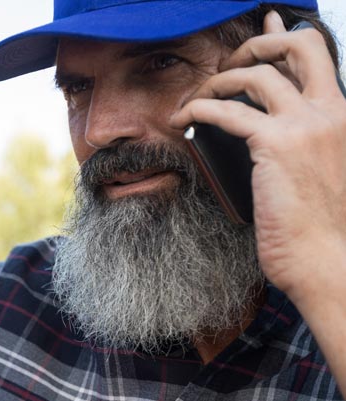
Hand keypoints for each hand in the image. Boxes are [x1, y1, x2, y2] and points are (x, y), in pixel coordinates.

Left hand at [170, 11, 345, 307]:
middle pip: (297, 47)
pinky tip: (184, 117)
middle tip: (228, 64)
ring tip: (197, 97)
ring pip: (256, 75)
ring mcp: (306, 125)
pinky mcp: (277, 144)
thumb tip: (264, 137)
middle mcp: (330, 112)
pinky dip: (200, 108)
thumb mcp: (318, 174)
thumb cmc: (318, 229)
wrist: (325, 259)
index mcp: (342, 117)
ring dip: (218, 80)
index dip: (288, 38)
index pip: (318, 58)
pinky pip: (228, 111)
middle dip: (257, 45)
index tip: (268, 28)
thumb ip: (301, 146)